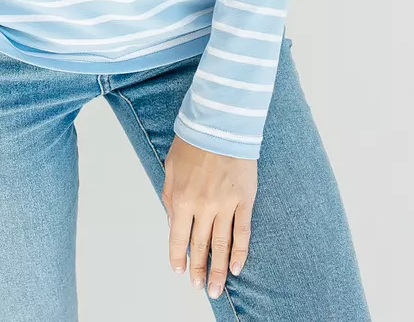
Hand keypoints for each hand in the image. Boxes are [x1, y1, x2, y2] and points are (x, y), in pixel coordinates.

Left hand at [161, 134, 256, 297]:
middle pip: (200, 246)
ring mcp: (225, 205)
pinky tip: (237, 267)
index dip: (178, 257)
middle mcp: (203, 206)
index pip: (178, 237)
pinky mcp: (244, 200)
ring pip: (221, 245)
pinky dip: (240, 252)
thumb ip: (170, 196)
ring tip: (215, 288)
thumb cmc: (193, 142)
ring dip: (218, 270)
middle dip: (198, 270)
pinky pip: (243, 232)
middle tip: (199, 288)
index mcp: (181, 199)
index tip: (179, 271)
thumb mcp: (170, 167)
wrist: (220, 124)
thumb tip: (173, 221)